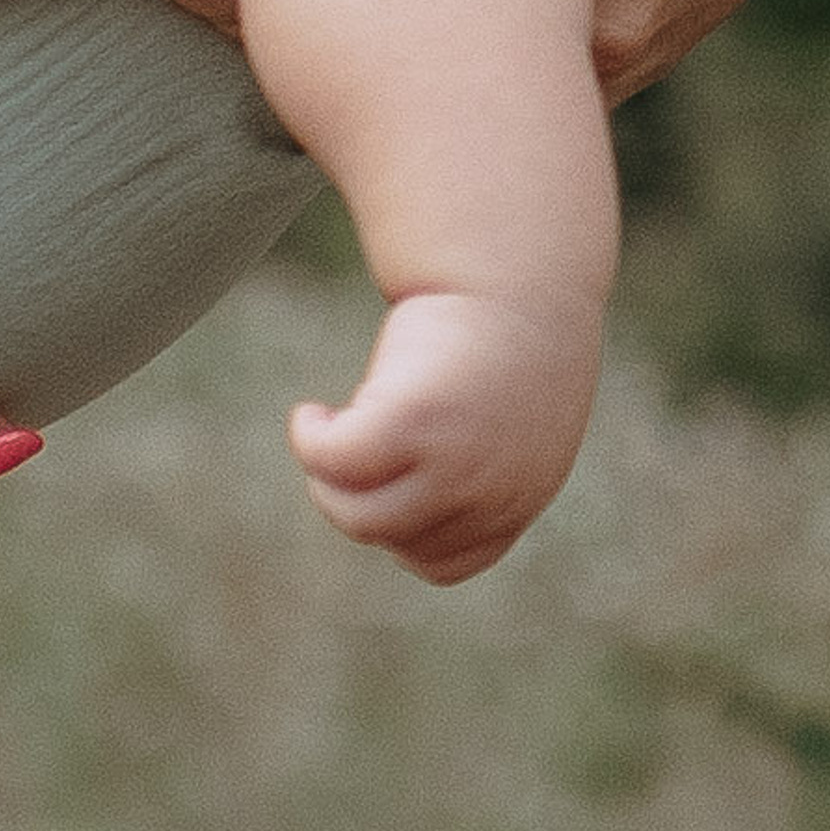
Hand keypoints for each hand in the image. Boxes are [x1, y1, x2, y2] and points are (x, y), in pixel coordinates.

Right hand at [287, 285, 600, 584]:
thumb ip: (478, 467)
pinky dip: (311, 440)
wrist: (515, 268)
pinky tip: (314, 413)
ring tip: (328, 429)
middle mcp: (491, 492)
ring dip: (327, 478)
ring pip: (357, 513)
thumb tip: (410, 505)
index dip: (401, 532)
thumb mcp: (508, 419)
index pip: (445, 562)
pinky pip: (335, 462)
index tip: (387, 480)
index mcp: (518, 496)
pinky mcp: (413, 422)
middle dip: (355, 496)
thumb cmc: (505, 335)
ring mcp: (454, 464)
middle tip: (348, 442)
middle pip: (390, 537)